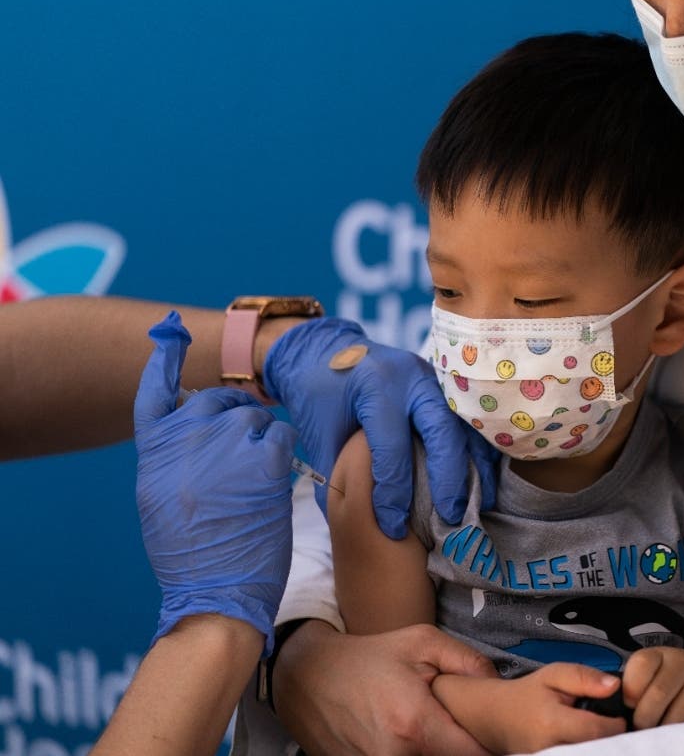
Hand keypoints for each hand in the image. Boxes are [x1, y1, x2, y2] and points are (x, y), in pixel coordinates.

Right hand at [134, 311, 296, 652]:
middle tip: (244, 458)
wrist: (214, 595)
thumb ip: (174, 459)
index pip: (154, 392)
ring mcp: (225, 444)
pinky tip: (274, 485)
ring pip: (256, 417)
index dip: (163, 360)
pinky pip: (282, 435)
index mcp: (154, 452)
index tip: (168, 333)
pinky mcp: (263, 459)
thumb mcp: (161, 502)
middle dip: (237, 420)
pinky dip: (284, 456)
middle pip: (218, 402)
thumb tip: (196, 431)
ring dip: (263, 442)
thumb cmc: (193, 560)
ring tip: (253, 486)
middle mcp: (185, 438)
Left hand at [262, 317, 498, 536]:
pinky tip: (481, 482)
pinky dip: (477, 453)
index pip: (391, 446)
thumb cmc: (320, 395)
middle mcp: (411, 378)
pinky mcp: (445, 385)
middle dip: (448, 479)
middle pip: (441, 430)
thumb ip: (339, 478)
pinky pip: (468, 421)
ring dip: (474, 467)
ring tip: (478, 504)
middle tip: (450, 517)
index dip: (394, 491)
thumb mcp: (320, 435)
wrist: (324, 350)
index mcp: (375, 386)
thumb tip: (354, 528)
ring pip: (464, 425)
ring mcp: (434, 378)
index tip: (393, 527)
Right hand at [273, 621, 495, 755]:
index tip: (493, 734)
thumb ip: (468, 662)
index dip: (490, 747)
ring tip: (426, 726)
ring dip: (435, 750)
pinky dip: (410, 753)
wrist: (307, 677)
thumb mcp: (421, 642)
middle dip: (461, 747)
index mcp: (416, 724)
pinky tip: (404, 735)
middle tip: (459, 725)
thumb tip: (497, 685)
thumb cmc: (369, 658)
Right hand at [453, 663, 626, 754]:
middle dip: (609, 739)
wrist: (497, 717)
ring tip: (596, 732)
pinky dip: (585, 750)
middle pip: (595, 749)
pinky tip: (584, 741)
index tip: (617, 716)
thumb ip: (584, 677)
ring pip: (587, 755)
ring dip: (597, 746)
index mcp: (552, 722)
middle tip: (608, 726)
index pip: (597, 730)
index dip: (615, 724)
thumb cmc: (528, 694)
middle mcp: (549, 749)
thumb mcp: (554, 674)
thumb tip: (614, 685)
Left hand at [622, 647, 683, 728]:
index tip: (630, 706)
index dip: (631, 692)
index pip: (641, 666)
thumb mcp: (650, 673)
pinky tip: (679, 733)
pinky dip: (683, 737)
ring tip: (659, 732)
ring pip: (677, 717)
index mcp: (660, 654)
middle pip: (657, 695)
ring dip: (663, 732)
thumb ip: (633, 687)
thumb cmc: (669, 679)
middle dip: (644, 719)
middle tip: (641, 728)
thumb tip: (616, 713)